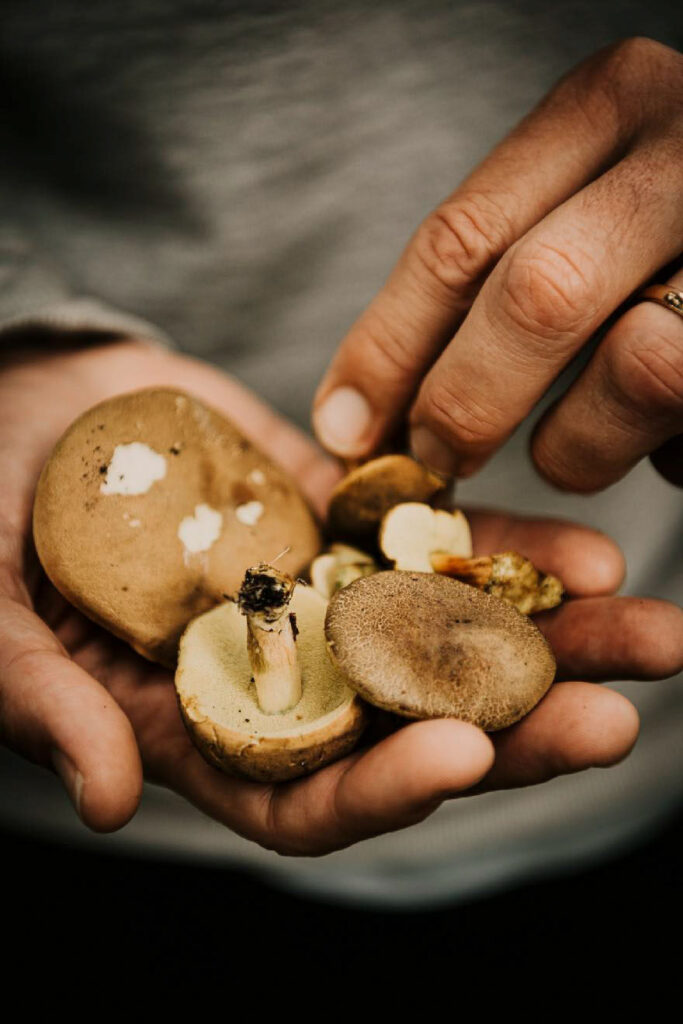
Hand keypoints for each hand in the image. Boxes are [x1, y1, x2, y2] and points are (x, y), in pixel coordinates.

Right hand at [1, 339, 679, 855]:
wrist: (20, 411)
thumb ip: (47, 701)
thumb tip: (108, 804)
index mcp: (201, 725)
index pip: (303, 793)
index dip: (381, 790)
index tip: (461, 760)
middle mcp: (279, 672)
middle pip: (406, 723)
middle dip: (511, 729)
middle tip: (611, 719)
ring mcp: (319, 592)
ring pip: (444, 635)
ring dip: (546, 640)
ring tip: (643, 629)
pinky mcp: (339, 516)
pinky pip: (429, 539)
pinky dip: (500, 548)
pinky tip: (579, 551)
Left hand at [312, 37, 682, 489]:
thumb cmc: (663, 231)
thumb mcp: (578, 204)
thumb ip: (492, 270)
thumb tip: (359, 414)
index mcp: (608, 105)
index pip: (461, 238)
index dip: (386, 349)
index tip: (343, 425)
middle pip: (535, 296)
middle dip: (466, 403)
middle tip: (437, 460)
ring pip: (638, 366)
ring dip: (581, 443)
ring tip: (586, 443)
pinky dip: (663, 452)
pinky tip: (666, 430)